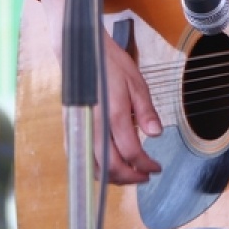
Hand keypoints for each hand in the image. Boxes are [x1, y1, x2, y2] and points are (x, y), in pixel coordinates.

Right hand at [32, 0, 162, 185]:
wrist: (81, 51)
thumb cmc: (110, 64)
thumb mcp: (136, 82)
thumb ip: (145, 111)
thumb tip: (156, 134)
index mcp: (113, 113)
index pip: (131, 151)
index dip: (146, 165)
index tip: (156, 167)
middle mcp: (94, 125)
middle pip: (111, 166)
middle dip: (130, 177)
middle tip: (145, 176)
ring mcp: (80, 128)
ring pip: (94, 166)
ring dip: (113, 177)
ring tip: (129, 173)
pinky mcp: (71, 128)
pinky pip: (81, 157)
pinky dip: (96, 168)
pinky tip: (108, 165)